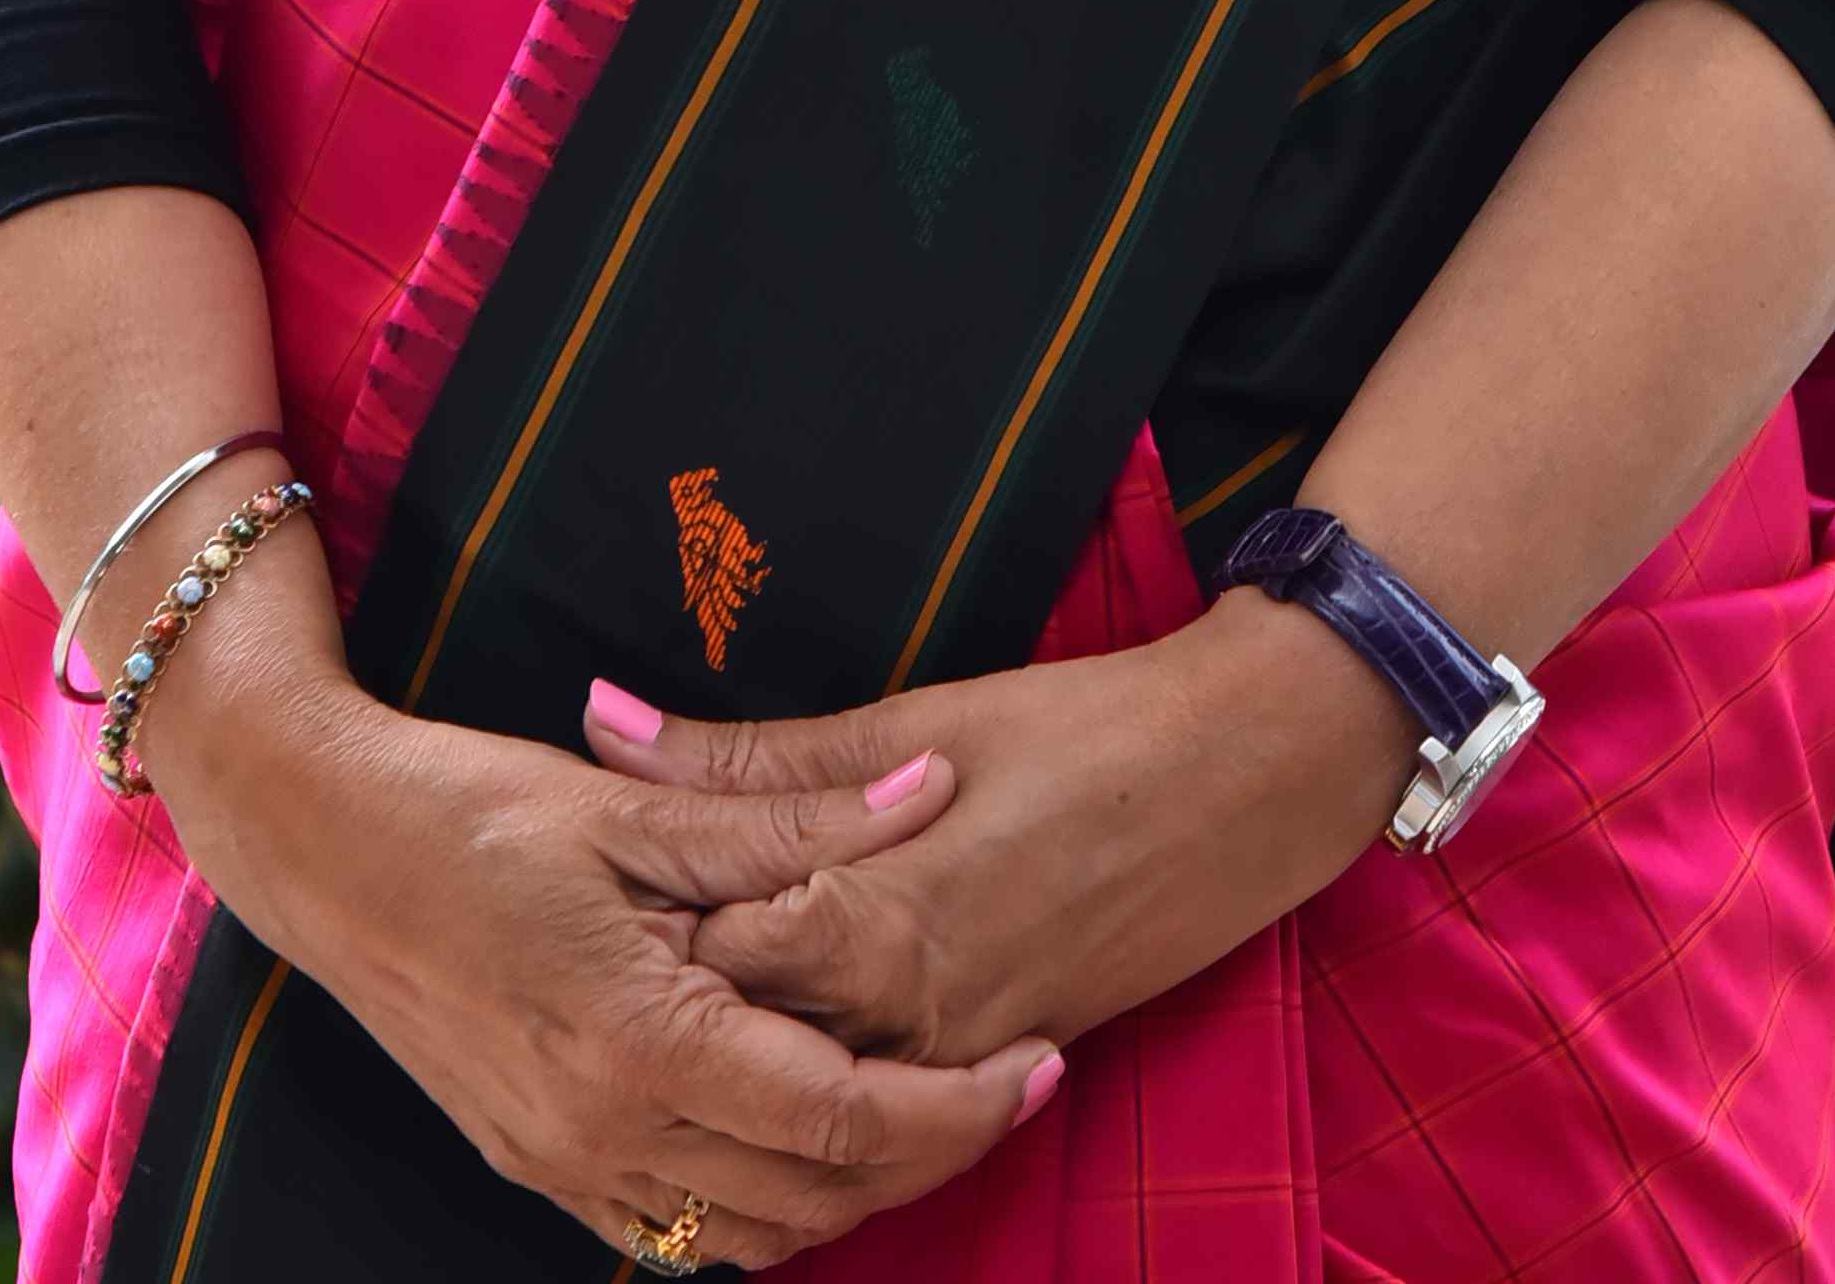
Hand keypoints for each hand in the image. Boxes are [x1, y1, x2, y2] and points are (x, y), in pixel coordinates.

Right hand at [149, 617, 1059, 1270]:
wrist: (324, 846)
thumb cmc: (473, 808)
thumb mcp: (637, 802)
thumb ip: (792, 818)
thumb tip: (929, 787)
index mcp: (642, 1038)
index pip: (842, 1117)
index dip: (959, 1107)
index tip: (1040, 1064)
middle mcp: (604, 1128)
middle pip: (813, 1198)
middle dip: (929, 1157)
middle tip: (1009, 1086)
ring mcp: (564, 1162)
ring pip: (750, 1234)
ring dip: (848, 1190)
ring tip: (923, 1104)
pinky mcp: (536, 1164)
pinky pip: (677, 1229)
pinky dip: (758, 1203)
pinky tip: (797, 1128)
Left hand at [581, 589, 1420, 1067]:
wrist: (1248, 778)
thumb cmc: (1082, 728)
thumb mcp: (911, 718)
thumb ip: (750, 757)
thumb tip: (605, 725)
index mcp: (877, 920)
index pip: (708, 971)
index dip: (639, 942)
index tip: (587, 903)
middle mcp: (914, 1016)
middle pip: (750, 1054)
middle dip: (679, 1016)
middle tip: (609, 966)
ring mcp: (964, 1057)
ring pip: (819, 1108)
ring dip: (750, 1068)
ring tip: (685, 1016)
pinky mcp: (1006, 1063)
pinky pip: (891, 1116)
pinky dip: (832, 1096)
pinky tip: (785, 1055)